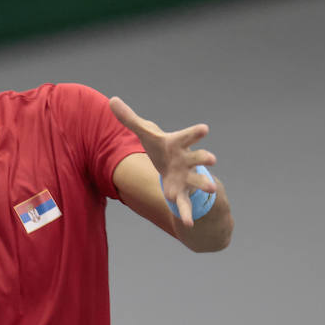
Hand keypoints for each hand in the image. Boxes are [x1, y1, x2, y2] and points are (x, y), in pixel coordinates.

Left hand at [110, 96, 216, 225]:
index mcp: (178, 145)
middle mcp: (186, 160)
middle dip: (204, 158)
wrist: (171, 169)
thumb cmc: (161, 149)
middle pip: (197, 158)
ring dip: (204, 184)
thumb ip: (129, 119)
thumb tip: (112, 100)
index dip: (195, 133)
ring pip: (197, 181)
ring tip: (212, 188)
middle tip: (212, 159)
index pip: (187, 136)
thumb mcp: (145, 134)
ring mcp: (187, 178)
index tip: (205, 129)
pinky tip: (188, 224)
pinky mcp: (182, 194)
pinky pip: (185, 205)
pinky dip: (187, 214)